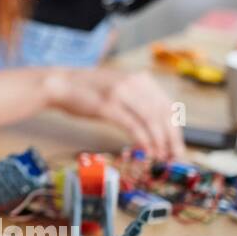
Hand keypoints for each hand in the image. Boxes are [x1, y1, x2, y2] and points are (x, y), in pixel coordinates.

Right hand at [46, 67, 183, 158]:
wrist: (60, 84)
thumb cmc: (87, 90)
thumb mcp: (118, 88)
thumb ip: (138, 100)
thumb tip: (157, 126)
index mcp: (140, 78)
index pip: (168, 106)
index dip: (175, 129)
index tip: (176, 146)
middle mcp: (134, 82)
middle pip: (163, 114)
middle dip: (171, 139)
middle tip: (174, 156)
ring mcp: (121, 93)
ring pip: (151, 120)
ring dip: (159, 142)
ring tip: (160, 157)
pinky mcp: (108, 105)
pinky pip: (133, 125)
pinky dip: (143, 140)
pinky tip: (146, 151)